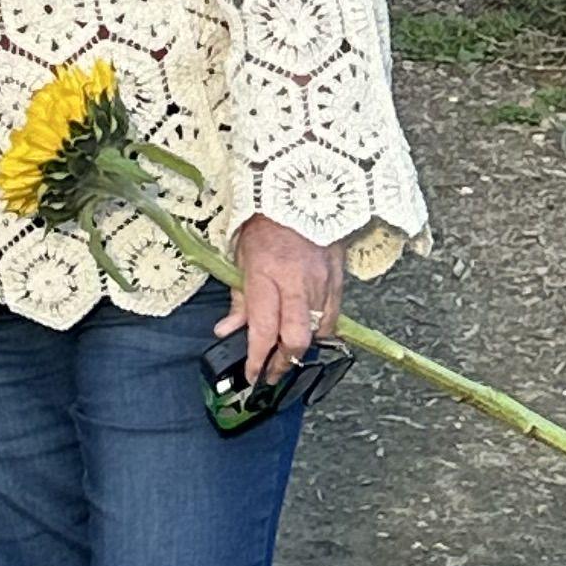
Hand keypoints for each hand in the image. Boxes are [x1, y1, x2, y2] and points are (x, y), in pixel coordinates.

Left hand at [222, 211, 344, 387]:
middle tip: (271, 372)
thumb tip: (226, 331)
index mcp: (265, 273)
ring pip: (317, 334)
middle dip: (283, 362)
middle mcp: (296, 283)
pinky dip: (321, 332)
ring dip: (302, 350)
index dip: (256, 358)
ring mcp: (322, 283)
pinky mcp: (339, 281)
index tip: (250, 374)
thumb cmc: (264, 222)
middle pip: (295, 340)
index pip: (262, 328)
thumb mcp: (241, 255)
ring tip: (286, 355)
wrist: (300, 191)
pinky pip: (334, 320)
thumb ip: (238, 297)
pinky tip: (309, 334)